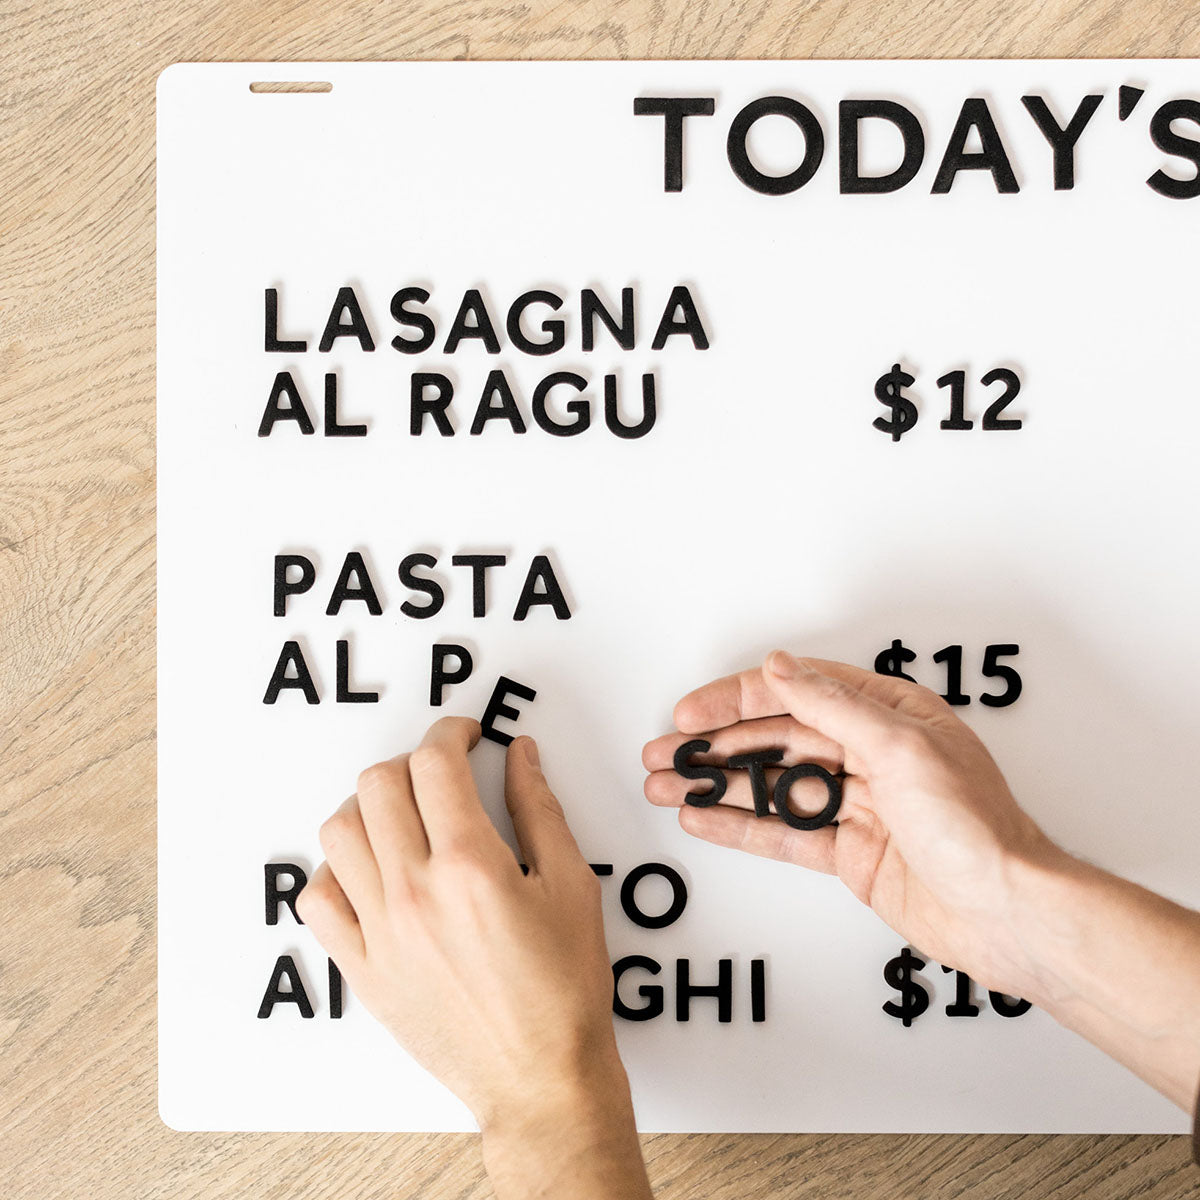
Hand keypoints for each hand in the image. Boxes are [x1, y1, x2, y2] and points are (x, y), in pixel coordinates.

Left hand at [299, 717, 652, 1198]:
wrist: (540, 1078)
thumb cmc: (564, 990)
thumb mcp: (572, 884)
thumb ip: (539, 808)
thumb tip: (520, 756)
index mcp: (469, 865)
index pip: (434, 763)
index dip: (450, 731)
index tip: (465, 734)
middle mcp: (414, 892)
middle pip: (379, 785)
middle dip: (412, 762)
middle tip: (441, 773)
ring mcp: (380, 932)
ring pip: (339, 833)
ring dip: (369, 808)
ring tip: (403, 816)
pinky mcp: (363, 968)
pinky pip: (320, 901)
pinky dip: (337, 871)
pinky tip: (371, 872)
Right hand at [643, 650, 1061, 998]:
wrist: (1008, 914)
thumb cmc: (978, 828)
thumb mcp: (900, 747)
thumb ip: (832, 706)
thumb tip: (782, 667)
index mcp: (889, 713)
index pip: (797, 692)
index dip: (737, 699)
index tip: (692, 712)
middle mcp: (870, 753)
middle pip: (774, 739)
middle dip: (714, 745)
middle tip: (663, 751)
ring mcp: (858, 803)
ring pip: (770, 786)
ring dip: (716, 786)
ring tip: (665, 785)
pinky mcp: (850, 851)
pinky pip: (783, 832)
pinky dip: (740, 825)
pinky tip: (703, 817)